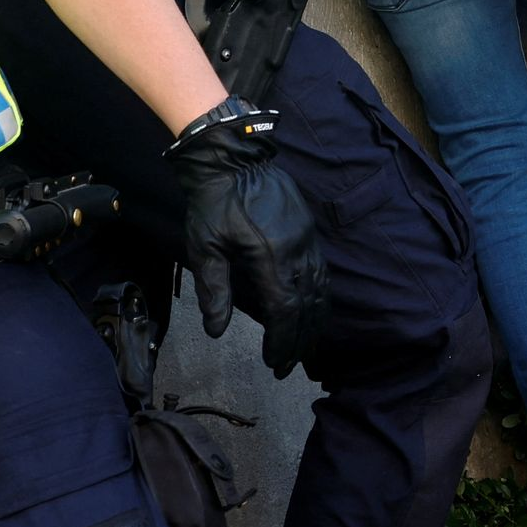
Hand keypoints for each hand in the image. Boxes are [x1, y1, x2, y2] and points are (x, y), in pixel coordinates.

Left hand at [161, 100, 329, 377]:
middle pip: (307, 306)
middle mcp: (297, 250)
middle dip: (299, 340)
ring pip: (320, 290)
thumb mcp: (205, 247)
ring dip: (314, 323)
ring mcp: (307, 239)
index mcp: (271, 256)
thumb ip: (214, 290)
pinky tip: (314, 311)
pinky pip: (321, 271)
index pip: (284, 310)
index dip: (282, 340)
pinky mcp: (309, 230)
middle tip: (289, 366)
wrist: (233, 159)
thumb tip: (216, 331)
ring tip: (306, 348)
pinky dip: (320, 298)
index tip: (275, 363)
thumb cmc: (214, 203)